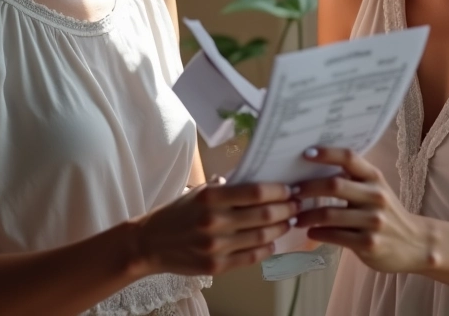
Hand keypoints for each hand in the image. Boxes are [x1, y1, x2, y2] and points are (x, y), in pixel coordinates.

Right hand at [135, 178, 299, 275]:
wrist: (151, 243)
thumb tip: (260, 181)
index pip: (255, 192)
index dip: (278, 191)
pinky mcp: (216, 267)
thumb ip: (227, 187)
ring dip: (280, 228)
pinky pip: (250, 258)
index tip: (290, 188)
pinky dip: (266, 249)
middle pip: (263, 215)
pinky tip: (272, 242)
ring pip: (261, 237)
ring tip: (288, 221)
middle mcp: (215, 221)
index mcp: (211, 198)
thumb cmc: (179, 212)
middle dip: (286, 209)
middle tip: (297, 204)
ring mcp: (216, 246)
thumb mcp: (200, 191)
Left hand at [292, 147, 432, 272]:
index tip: (304, 153)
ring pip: (330, 214)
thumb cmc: (385, 211)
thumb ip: (352, 177)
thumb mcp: (374, 188)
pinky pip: (335, 236)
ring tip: (295, 217)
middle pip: (334, 185)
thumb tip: (313, 163)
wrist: (415, 244)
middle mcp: (375, 196)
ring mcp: (373, 221)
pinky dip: (318, 233)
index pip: (348, 157)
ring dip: (307, 215)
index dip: (326, 153)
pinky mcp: (369, 244)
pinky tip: (310, 232)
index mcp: (374, 177)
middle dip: (308, 188)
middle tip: (292, 192)